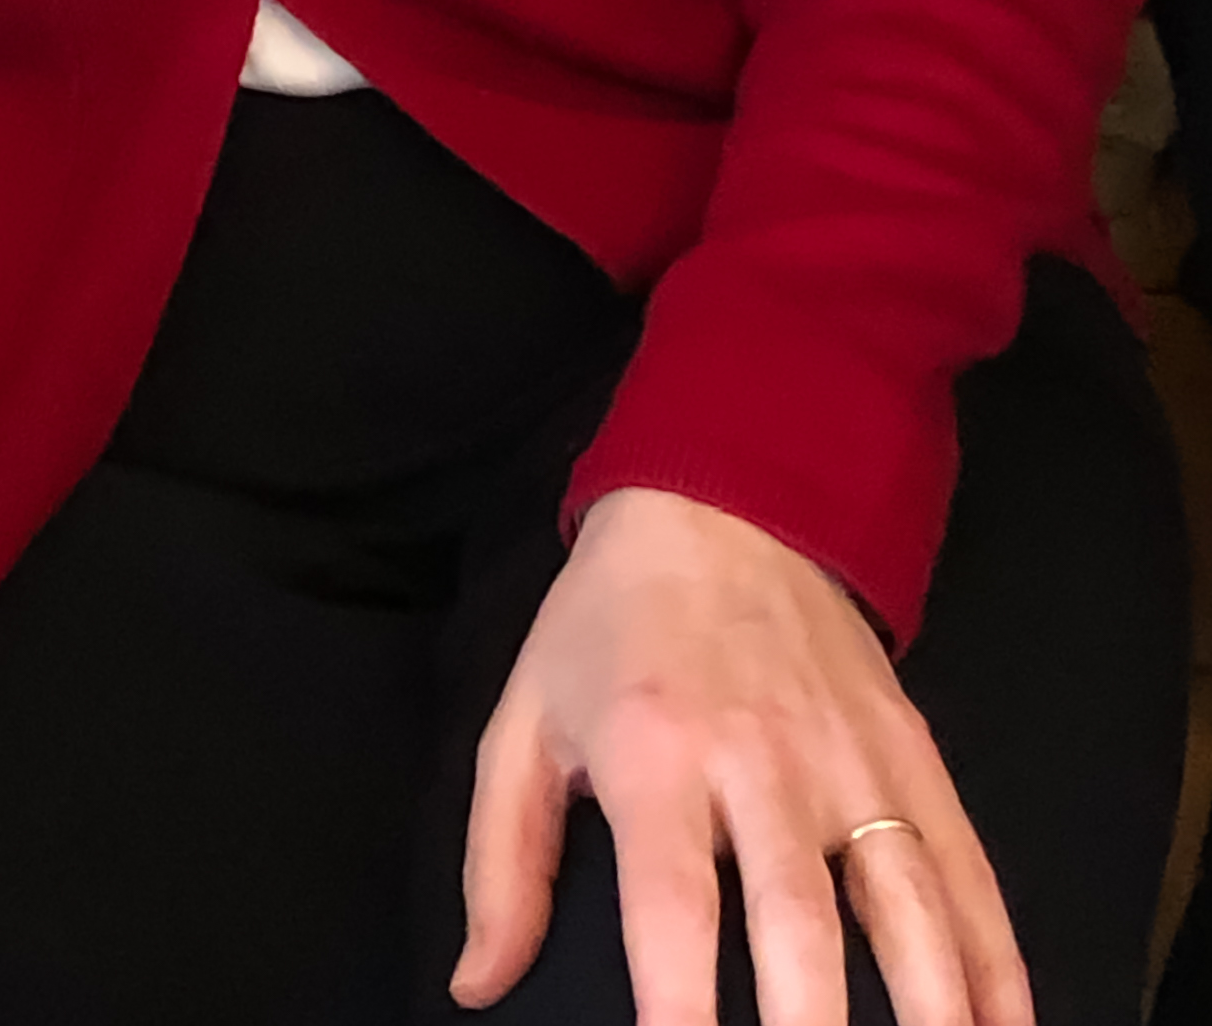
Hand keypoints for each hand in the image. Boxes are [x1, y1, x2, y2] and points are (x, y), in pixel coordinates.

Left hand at [454, 489, 1027, 1025]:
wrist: (723, 500)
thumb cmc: (611, 626)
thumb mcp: (525, 722)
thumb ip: (500, 862)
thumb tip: (478, 984)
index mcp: (656, 755)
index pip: (672, 909)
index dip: (679, 1012)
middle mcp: (763, 762)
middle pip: (799, 926)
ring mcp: (853, 763)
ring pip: (907, 910)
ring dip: (927, 1012)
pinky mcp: (915, 758)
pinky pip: (969, 877)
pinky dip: (996, 967)